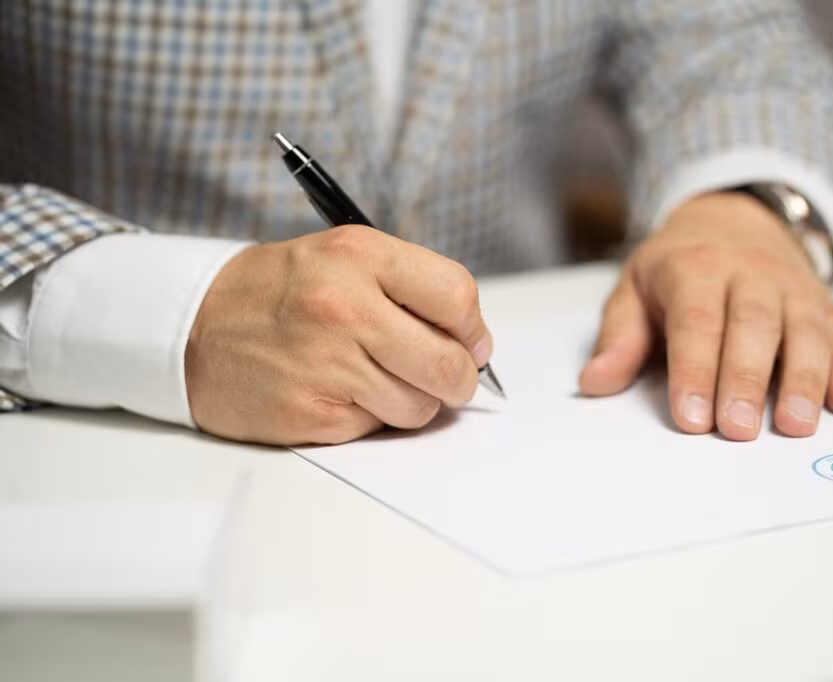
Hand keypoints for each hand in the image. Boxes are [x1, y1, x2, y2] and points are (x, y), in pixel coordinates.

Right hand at [185, 225, 492, 445]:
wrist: (190, 327)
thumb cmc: (277, 292)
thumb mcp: (342, 258)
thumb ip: (409, 287)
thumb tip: (473, 342)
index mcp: (360, 257)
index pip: (457, 297)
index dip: (473, 329)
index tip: (469, 342)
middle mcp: (345, 308)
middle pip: (450, 365)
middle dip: (457, 379)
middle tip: (443, 376)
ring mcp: (327, 364)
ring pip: (420, 406)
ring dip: (411, 400)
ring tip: (375, 378)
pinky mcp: (311, 414)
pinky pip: (377, 428)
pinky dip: (368, 417)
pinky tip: (337, 392)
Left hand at [578, 192, 832, 439]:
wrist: (733, 219)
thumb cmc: (678, 268)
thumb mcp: (635, 289)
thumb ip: (619, 338)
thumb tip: (595, 381)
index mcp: (695, 268)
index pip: (696, 321)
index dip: (694, 370)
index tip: (690, 417)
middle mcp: (750, 273)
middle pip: (752, 326)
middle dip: (746, 379)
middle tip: (738, 430)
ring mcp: (792, 287)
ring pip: (804, 330)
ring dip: (804, 380)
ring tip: (796, 426)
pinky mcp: (824, 304)